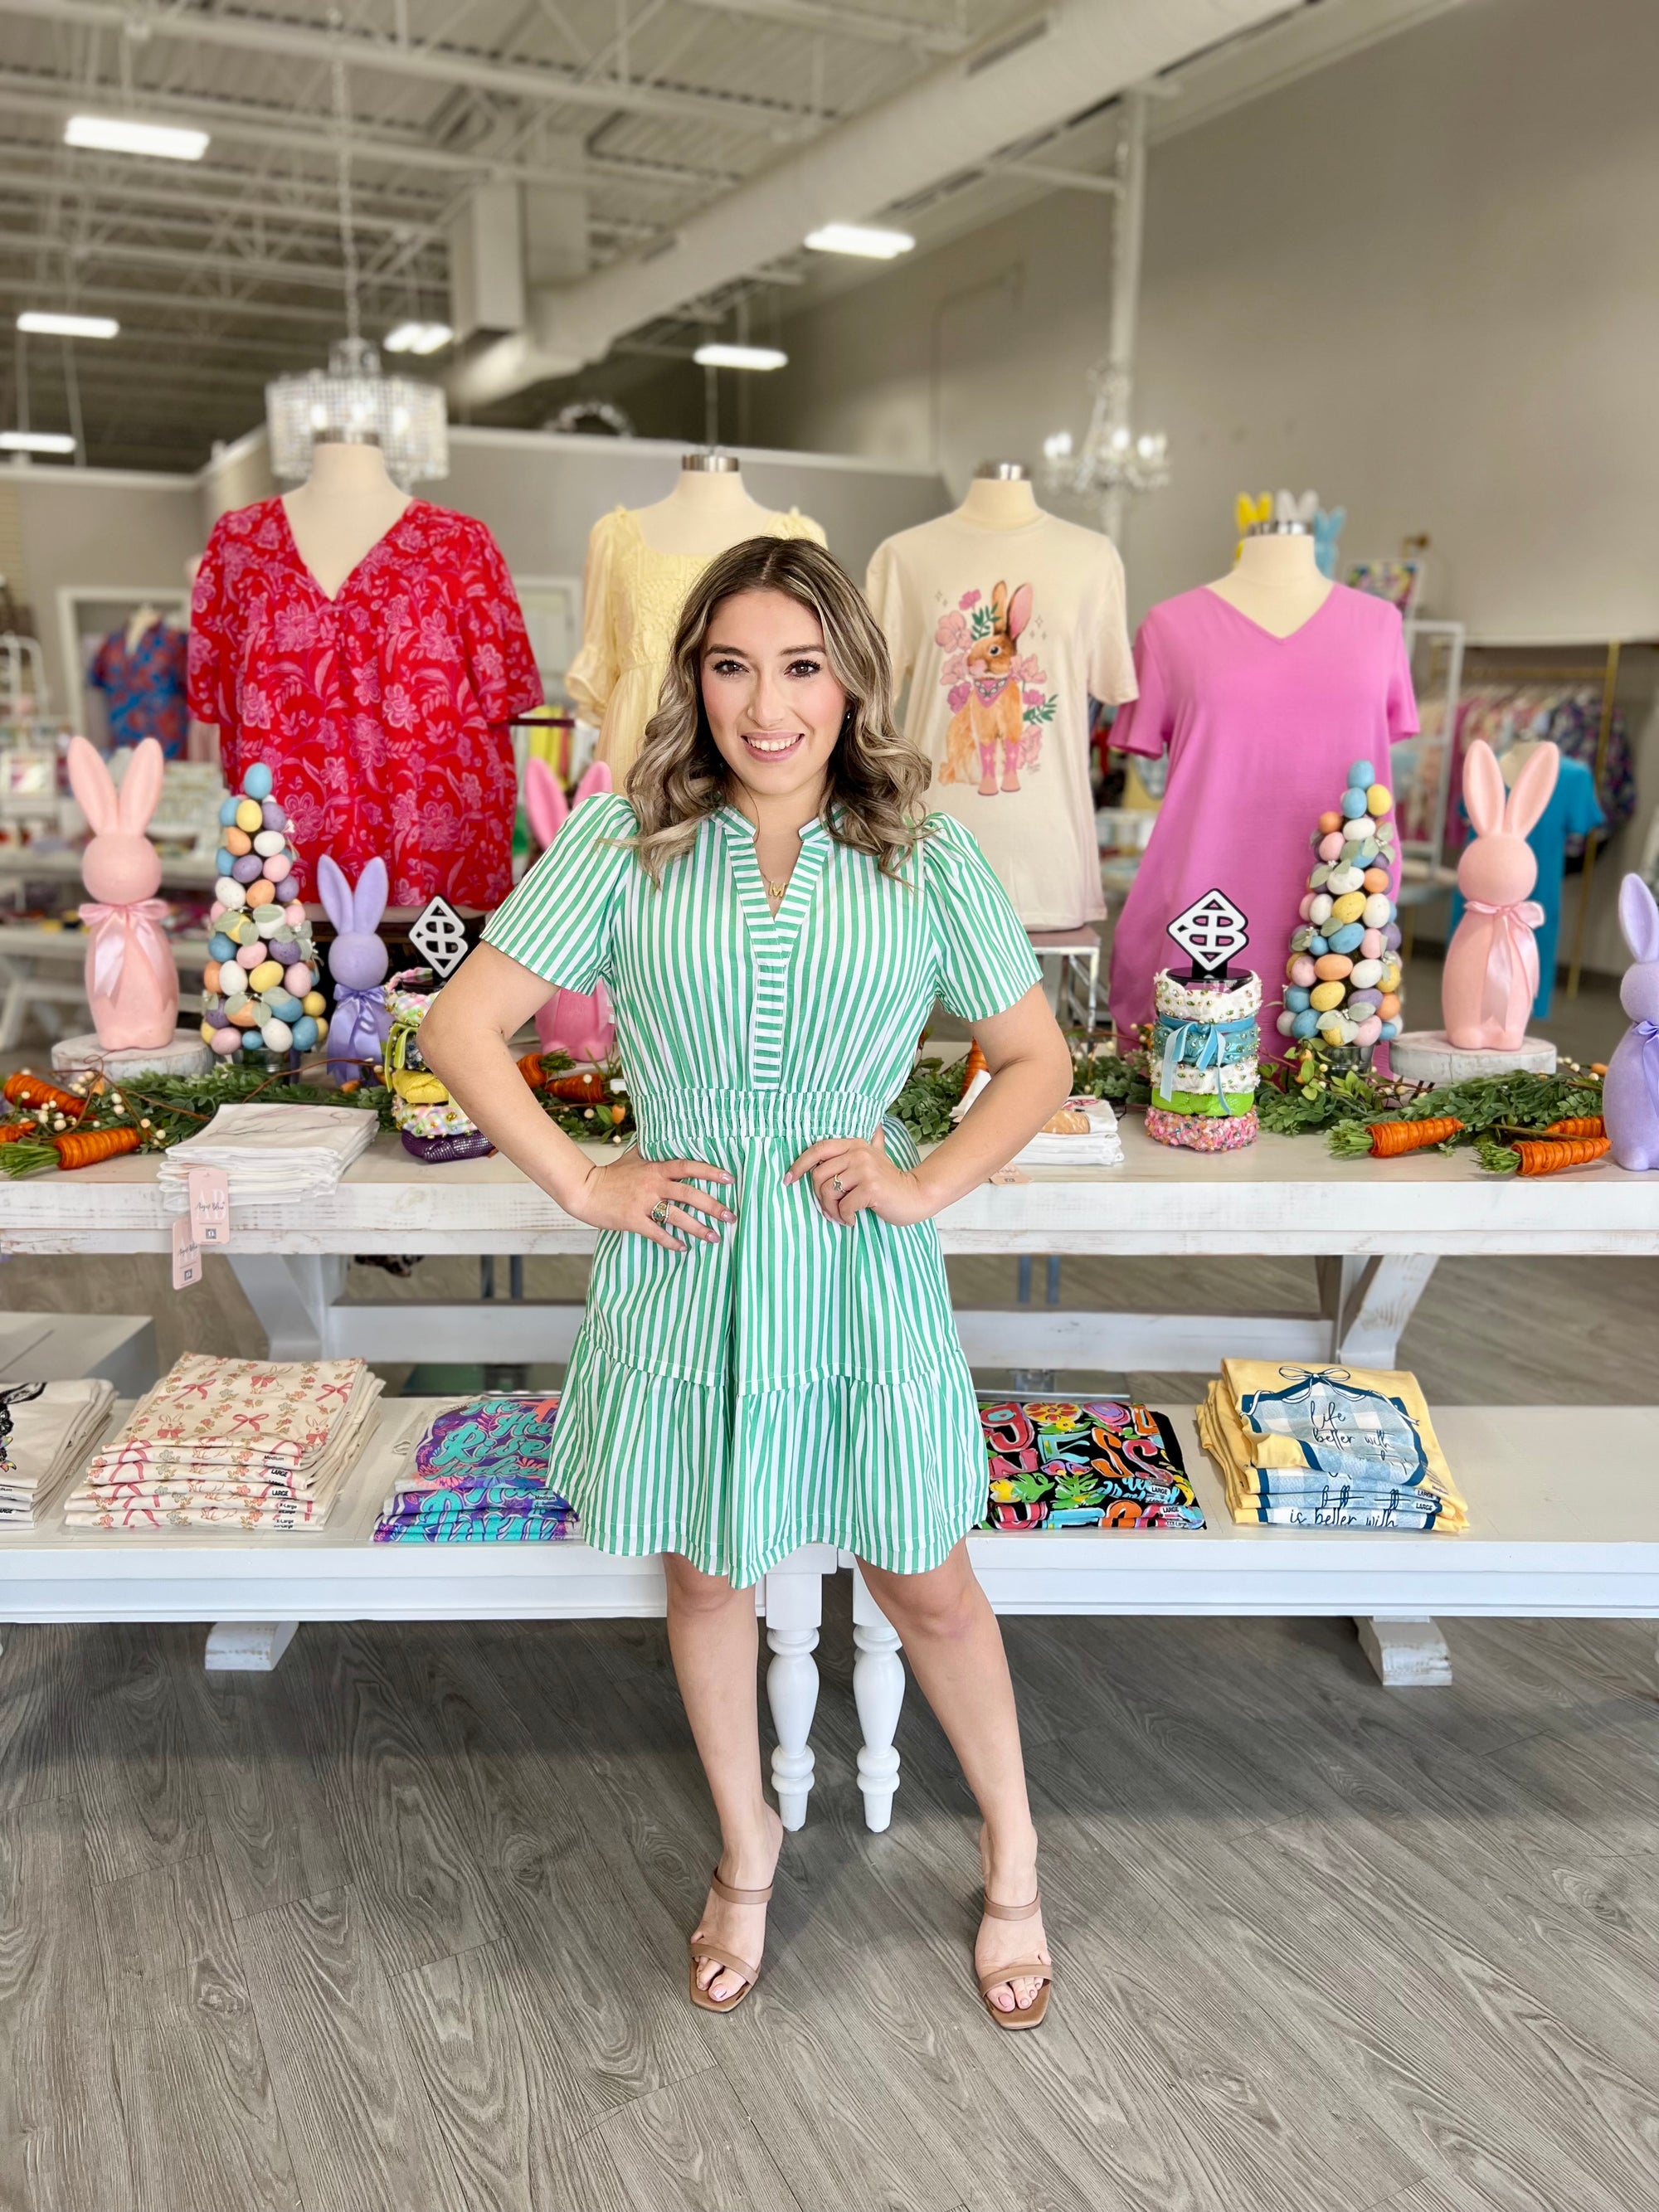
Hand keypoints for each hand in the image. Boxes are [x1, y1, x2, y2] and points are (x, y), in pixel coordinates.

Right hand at [562, 1148, 734, 1250]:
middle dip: (713, 1206)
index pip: (688, 1167)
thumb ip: (651, 1149)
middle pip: (690, 1194)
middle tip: (731, 1216)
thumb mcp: (632, 1157)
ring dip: (698, 1229)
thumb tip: (664, 1135)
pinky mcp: (633, 1221)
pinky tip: (684, 1248)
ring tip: (715, 1237)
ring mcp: (643, 1203)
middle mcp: (653, 1185)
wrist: (585, 1190)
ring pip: (678, 1217)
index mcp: (656, 1169)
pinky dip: (672, 1242)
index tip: (730, 1179)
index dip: (710, 1171)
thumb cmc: (610, 1175)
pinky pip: (657, 1233)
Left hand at [785, 1127, 931, 1227]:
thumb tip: (876, 1126)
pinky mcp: (871, 1188)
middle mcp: (858, 1153)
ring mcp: (865, 1170)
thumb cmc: (892, 1181)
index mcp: (855, 1144)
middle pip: (818, 1176)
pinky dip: (844, 1217)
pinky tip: (853, 1220)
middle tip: (831, 1210)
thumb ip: (873, 1142)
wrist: (916, 1195)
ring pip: (828, 1192)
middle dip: (820, 1198)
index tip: (788, 1180)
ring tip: (842, 1216)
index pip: (818, 1149)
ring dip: (832, 1211)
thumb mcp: (880, 1157)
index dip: (799, 1164)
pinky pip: (843, 1206)